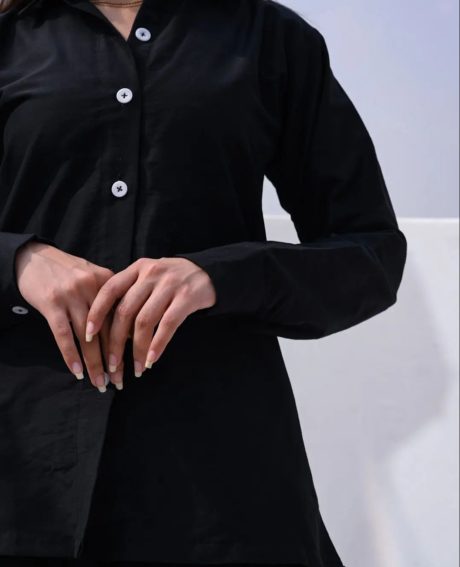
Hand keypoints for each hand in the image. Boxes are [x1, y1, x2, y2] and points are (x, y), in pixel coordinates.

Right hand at [15, 241, 117, 391]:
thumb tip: (128, 332)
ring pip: (87, 337)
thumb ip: (110, 300)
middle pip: (107, 331)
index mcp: (108, 282)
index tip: (133, 365)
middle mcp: (92, 288)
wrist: (34, 256)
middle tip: (119, 382)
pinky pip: (63, 334)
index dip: (128, 345)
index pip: (122, 319)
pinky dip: (71, 355)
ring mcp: (71, 295)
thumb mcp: (94, 278)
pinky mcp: (51, 303)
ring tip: (100, 383)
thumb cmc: (68, 272)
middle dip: (114, 360)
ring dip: (94, 363)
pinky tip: (77, 371)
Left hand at [85, 257, 216, 381]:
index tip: (88, 334)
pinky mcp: (187, 297)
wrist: (208, 272)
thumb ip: (130, 293)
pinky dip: (158, 345)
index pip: (110, 290)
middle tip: (112, 365)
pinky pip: (168, 325)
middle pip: (125, 311)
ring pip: (145, 321)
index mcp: (137, 269)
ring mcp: (170, 285)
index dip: (97, 313)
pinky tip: (152, 360)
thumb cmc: (172, 280)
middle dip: (116, 342)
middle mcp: (151, 274)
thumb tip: (108, 328)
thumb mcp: (148, 277)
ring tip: (136, 368)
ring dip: (138, 349)